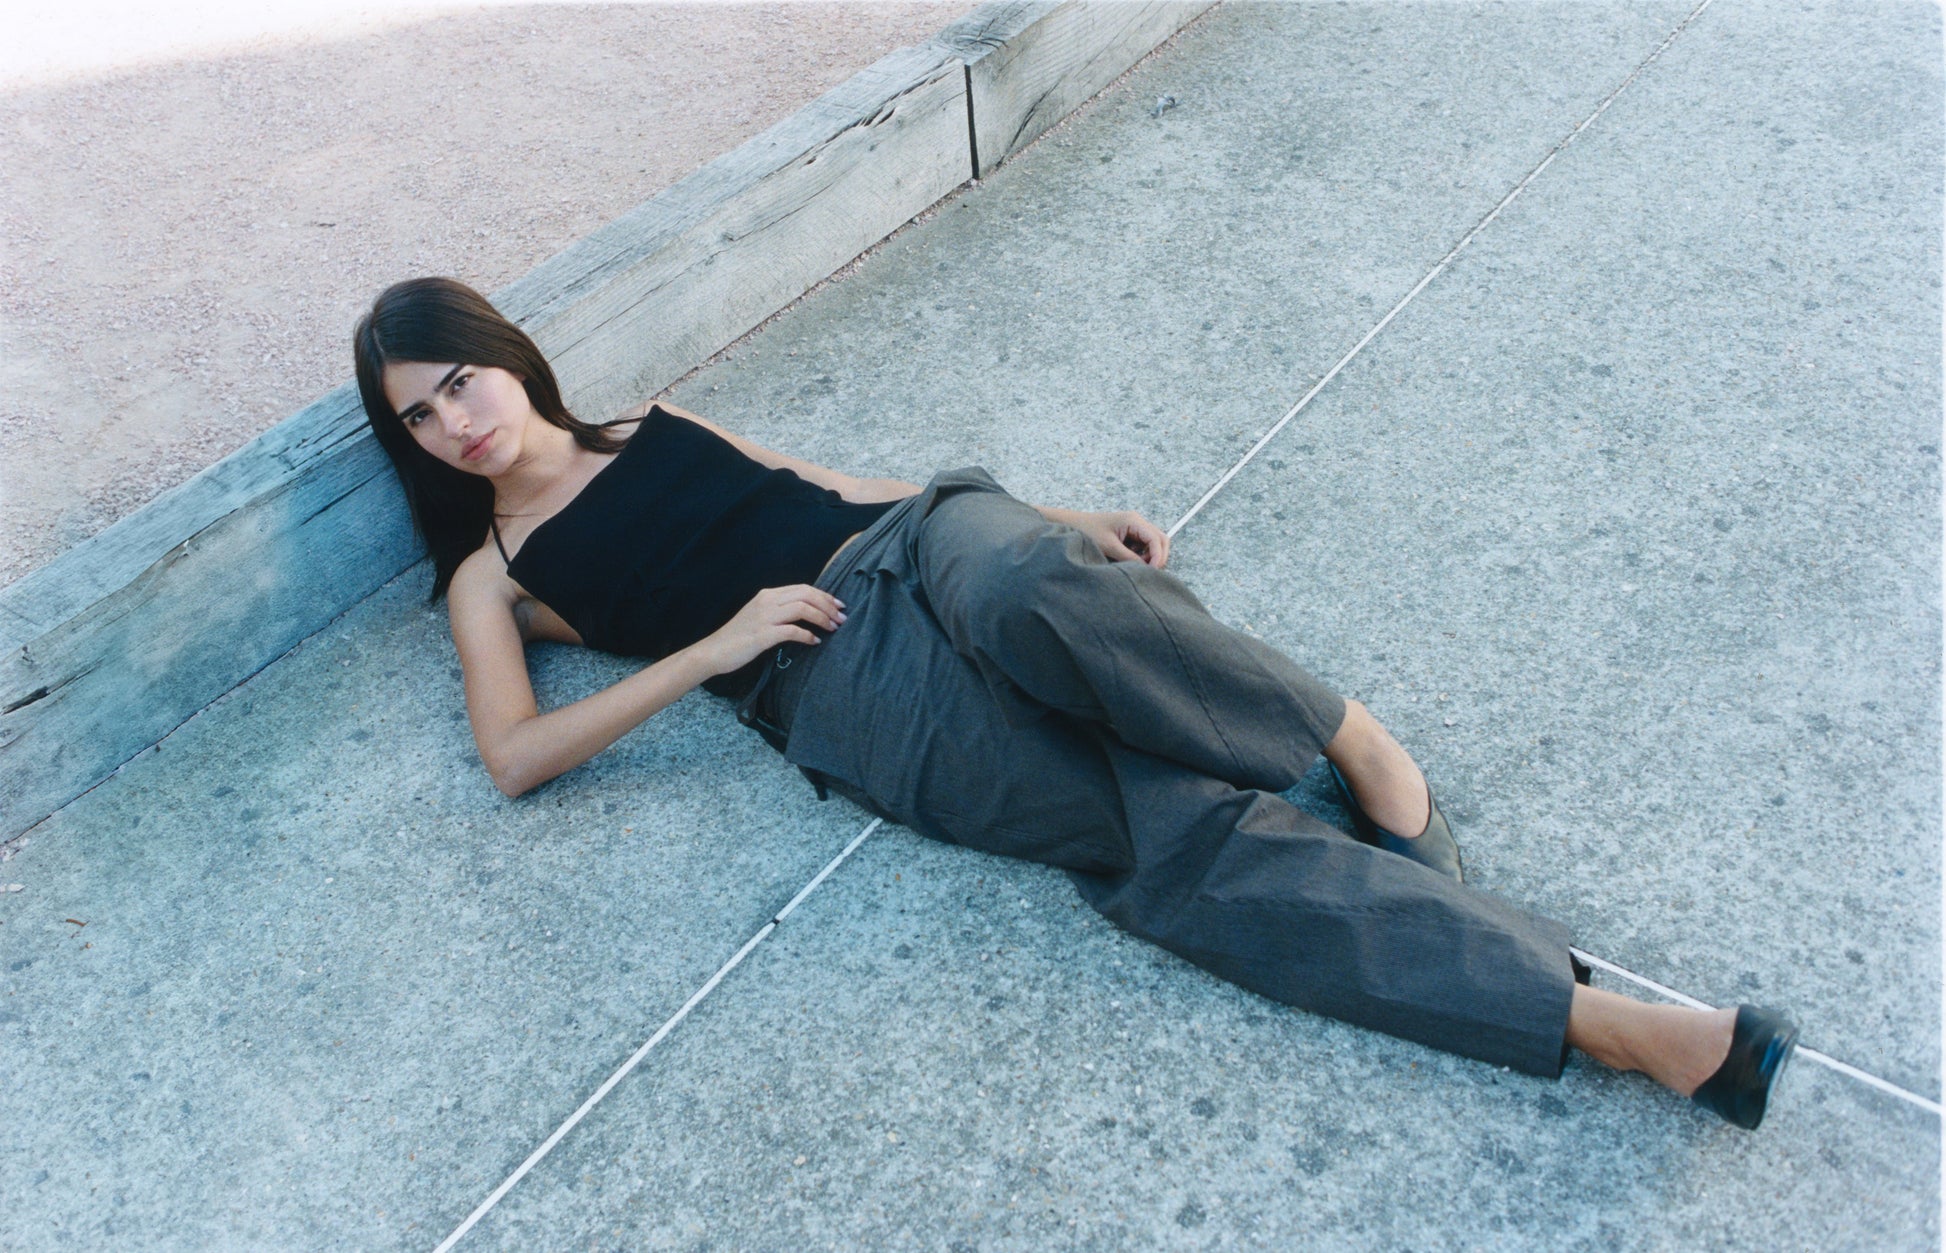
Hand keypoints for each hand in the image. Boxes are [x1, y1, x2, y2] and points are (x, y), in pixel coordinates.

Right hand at [692, 584, 846, 675]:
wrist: (714, 651)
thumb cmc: (739, 637)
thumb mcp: (760, 616)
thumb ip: (780, 610)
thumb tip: (807, 613)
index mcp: (768, 595)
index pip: (804, 588)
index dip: (824, 596)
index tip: (838, 606)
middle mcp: (767, 601)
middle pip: (806, 595)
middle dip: (828, 605)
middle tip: (842, 618)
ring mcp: (764, 617)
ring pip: (802, 609)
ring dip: (822, 618)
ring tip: (833, 628)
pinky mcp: (762, 635)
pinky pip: (792, 631)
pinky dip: (807, 635)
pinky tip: (815, 642)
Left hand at [1068, 509, 1170, 568]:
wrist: (1071, 524)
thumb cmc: (1086, 530)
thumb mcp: (1109, 547)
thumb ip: (1129, 558)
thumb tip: (1146, 569)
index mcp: (1133, 520)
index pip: (1157, 539)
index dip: (1158, 556)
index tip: (1153, 571)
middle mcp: (1137, 522)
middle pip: (1160, 540)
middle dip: (1158, 556)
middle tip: (1149, 571)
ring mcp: (1134, 528)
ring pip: (1153, 544)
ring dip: (1150, 557)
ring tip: (1136, 566)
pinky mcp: (1128, 535)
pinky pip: (1143, 547)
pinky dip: (1141, 556)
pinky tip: (1129, 561)